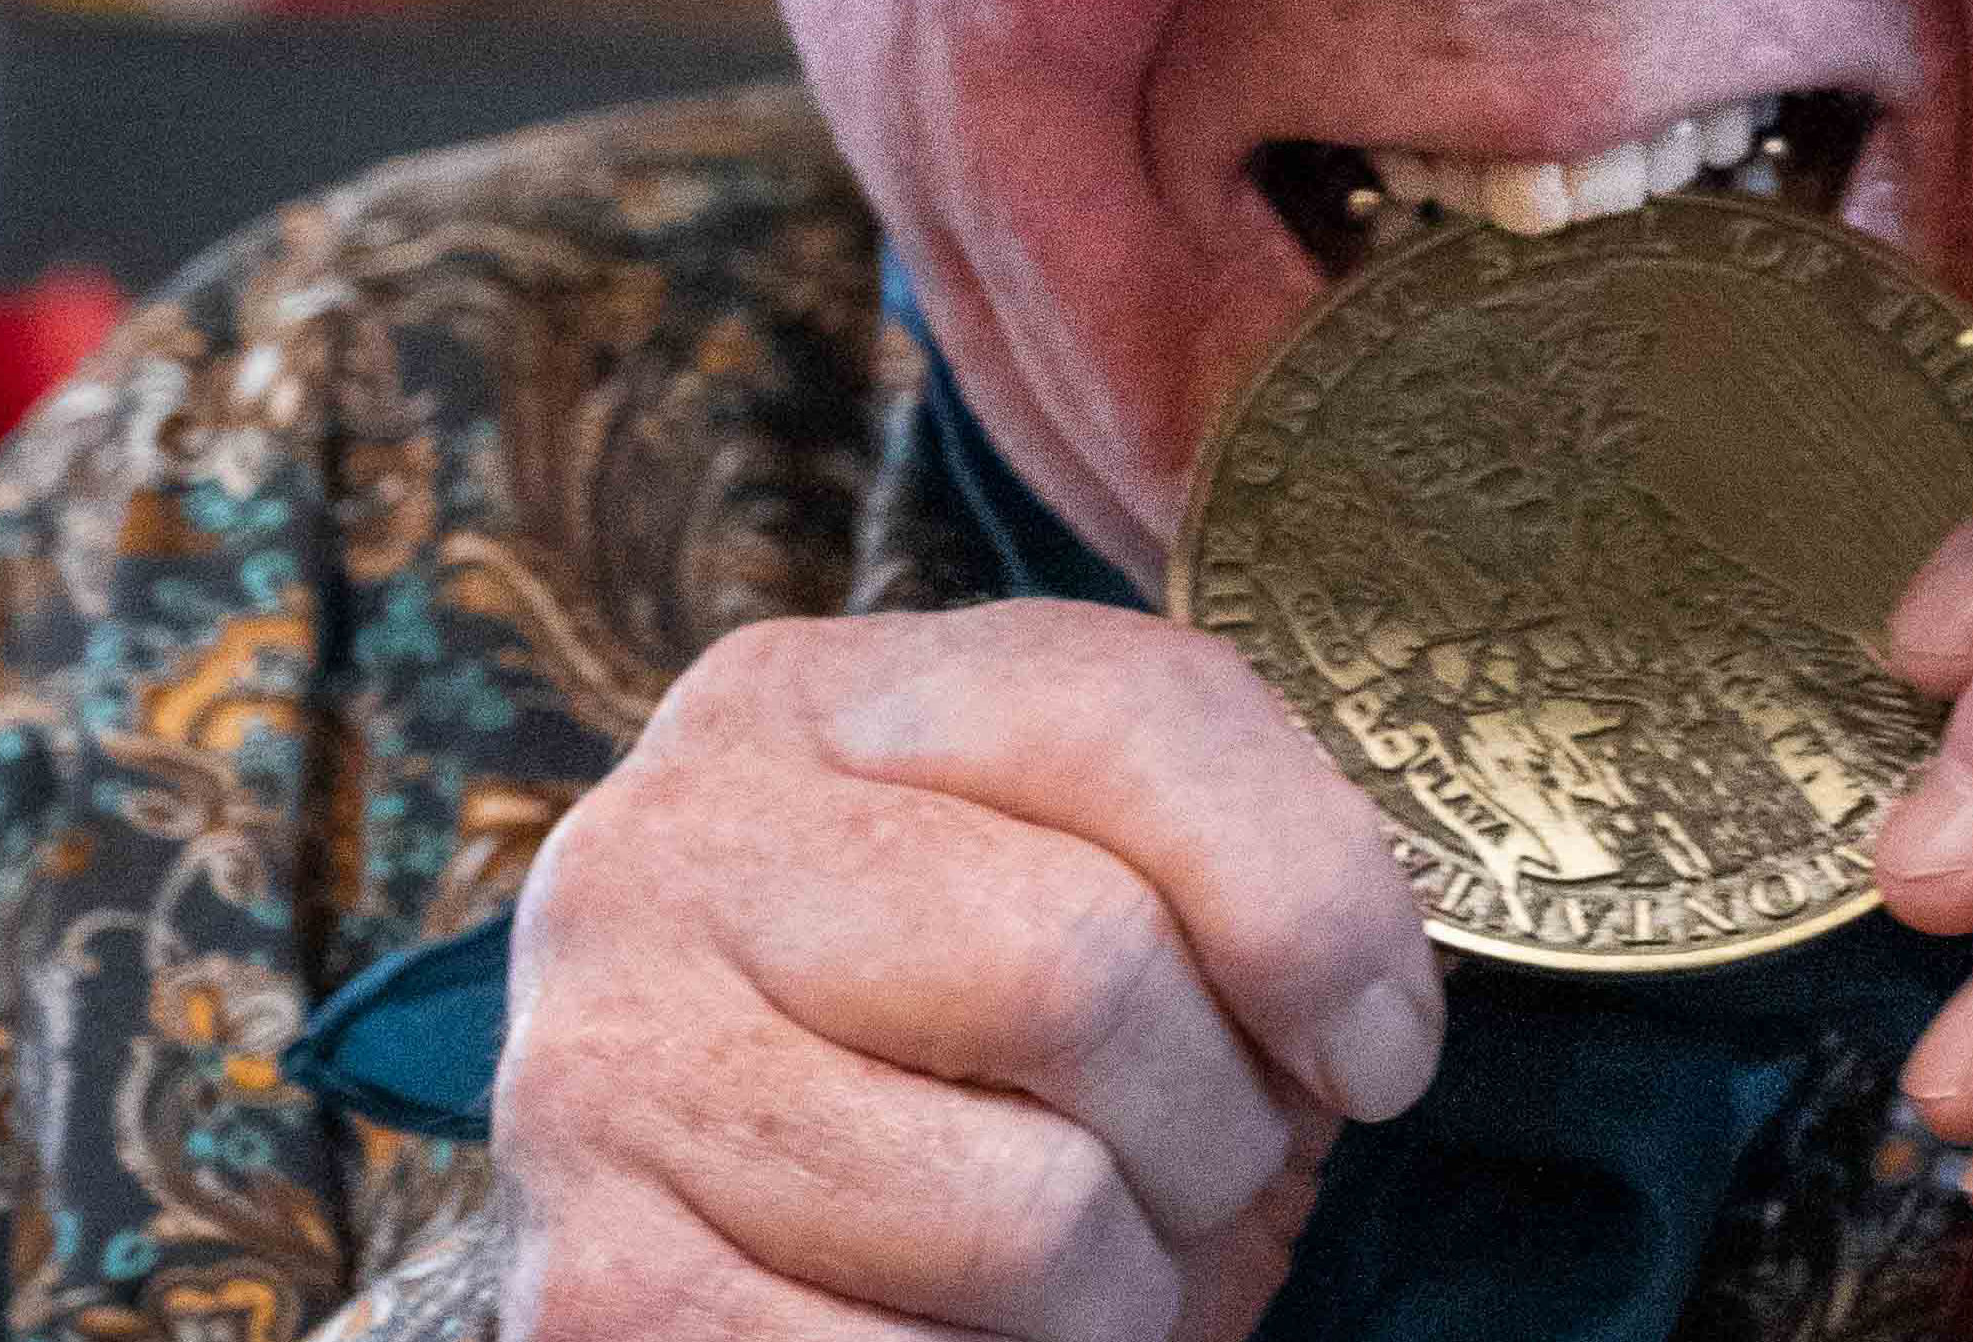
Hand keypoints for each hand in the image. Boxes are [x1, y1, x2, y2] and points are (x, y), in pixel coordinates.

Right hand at [488, 602, 1439, 1341]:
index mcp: (812, 694)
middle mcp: (671, 846)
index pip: (1129, 719)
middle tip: (1206, 1161)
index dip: (1315, 903)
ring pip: (1027, 1218)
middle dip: (1219, 1119)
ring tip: (1088, 1246)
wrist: (749, 1179)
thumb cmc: (981, 1006)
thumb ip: (1257, 844)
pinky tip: (975, 1329)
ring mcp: (606, 1069)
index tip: (1378, 1043)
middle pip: (1080, 970)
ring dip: (1129, 1283)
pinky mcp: (594, 1294)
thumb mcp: (1110, 846)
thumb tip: (1363, 1026)